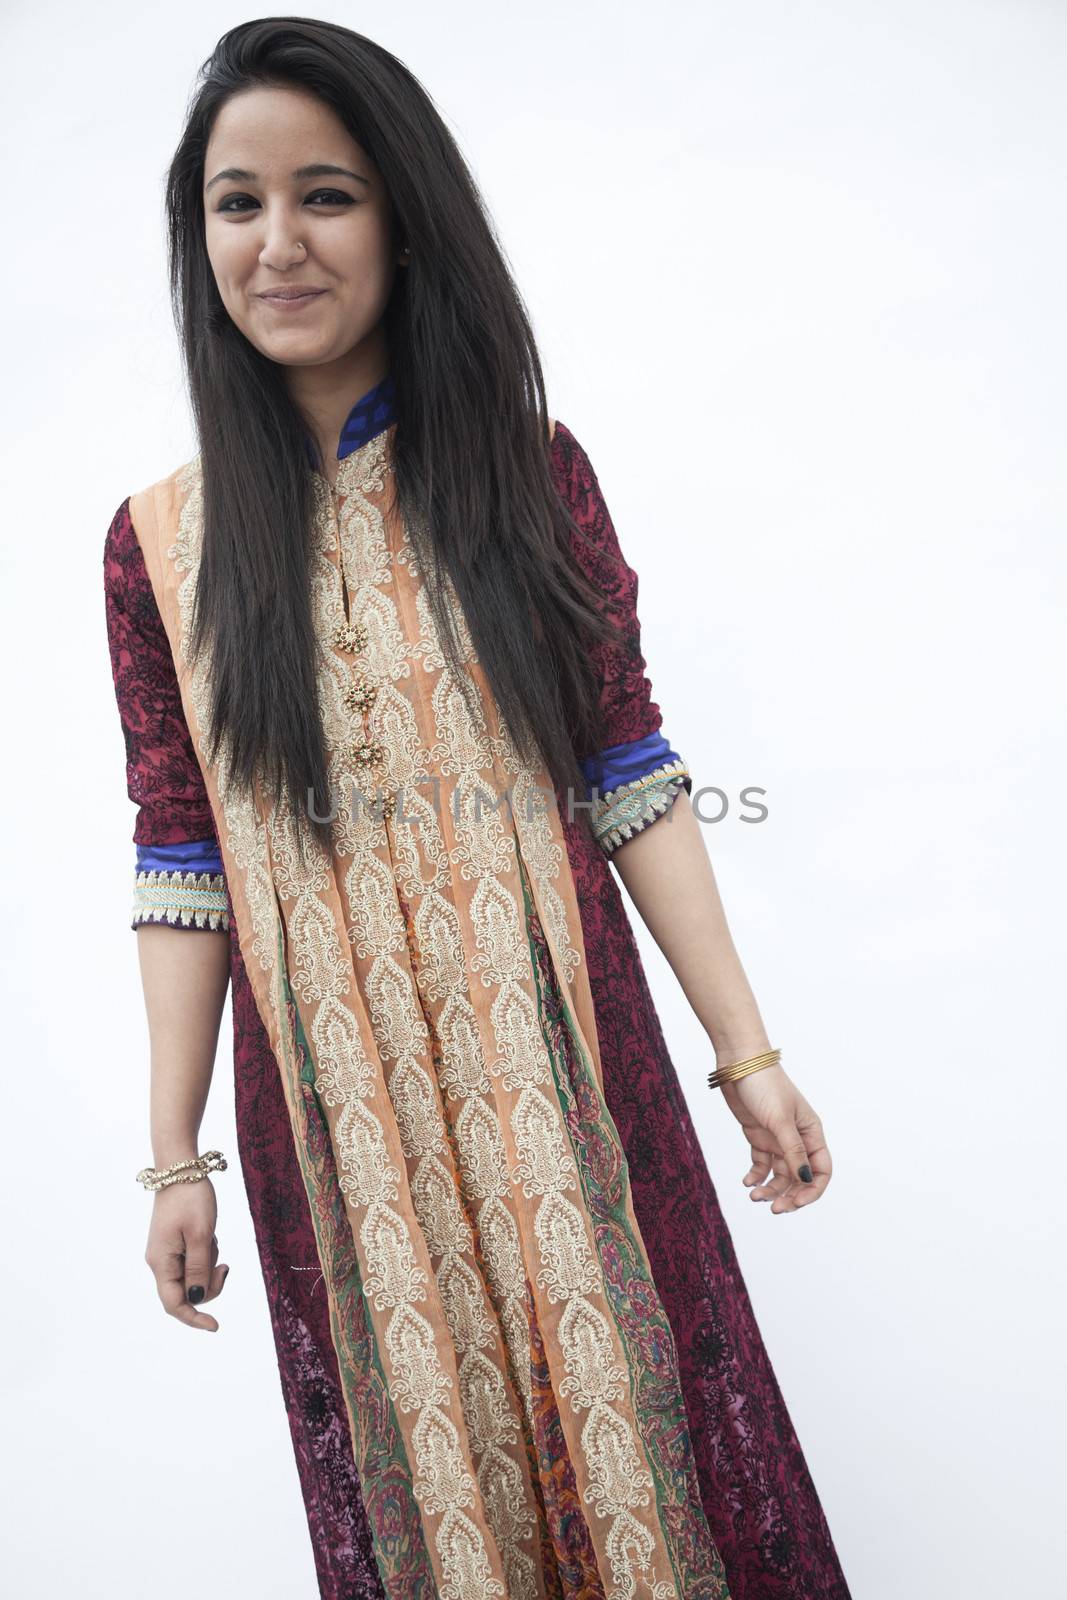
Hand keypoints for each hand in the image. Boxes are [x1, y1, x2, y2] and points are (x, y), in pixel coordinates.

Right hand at [144, 1178, 229, 1330]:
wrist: (180, 1167)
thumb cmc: (191, 1198)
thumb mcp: (201, 1235)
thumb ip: (199, 1269)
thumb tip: (197, 1298)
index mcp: (161, 1262)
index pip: (174, 1304)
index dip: (194, 1318)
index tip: (216, 1326)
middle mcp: (159, 1261)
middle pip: (187, 1292)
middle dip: (209, 1283)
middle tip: (225, 1265)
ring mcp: (166, 1252)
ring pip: (193, 1275)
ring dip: (208, 1263)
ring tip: (211, 1236)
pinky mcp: (174, 1243)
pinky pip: (194, 1259)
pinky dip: (206, 1252)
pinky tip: (208, 1232)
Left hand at [720, 1064, 832, 1212]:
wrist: (739, 1064)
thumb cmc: (765, 1085)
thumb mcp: (780, 1120)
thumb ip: (793, 1151)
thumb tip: (806, 1180)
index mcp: (812, 1133)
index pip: (821, 1171)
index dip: (812, 1191)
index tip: (795, 1203)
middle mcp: (797, 1139)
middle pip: (800, 1178)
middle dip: (789, 1195)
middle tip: (773, 1208)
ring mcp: (778, 1139)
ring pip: (780, 1174)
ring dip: (770, 1189)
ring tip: (754, 1196)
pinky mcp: (759, 1136)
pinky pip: (762, 1164)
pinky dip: (756, 1176)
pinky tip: (747, 1182)